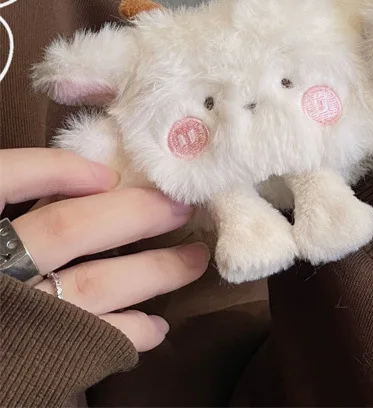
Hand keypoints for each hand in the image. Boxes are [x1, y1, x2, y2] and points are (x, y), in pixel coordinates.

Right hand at [1, 148, 208, 351]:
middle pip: (69, 228)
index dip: (57, 168)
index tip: (108, 172)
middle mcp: (2, 270)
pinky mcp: (35, 361)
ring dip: (155, 268)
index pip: (8, 179)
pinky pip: (93, 342)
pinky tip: (158, 325)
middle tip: (184, 204)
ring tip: (196, 259)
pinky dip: (131, 331)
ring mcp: (22, 314)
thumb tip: (93, 184)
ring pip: (94, 283)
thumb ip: (26, 210)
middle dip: (134, 211)